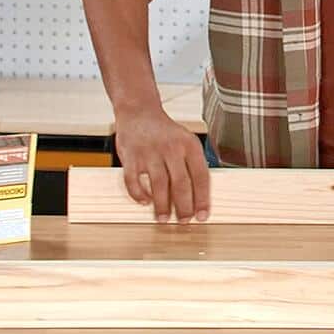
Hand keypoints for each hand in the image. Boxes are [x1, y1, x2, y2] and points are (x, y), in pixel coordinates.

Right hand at [114, 106, 211, 222]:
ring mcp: (150, 152)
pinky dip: (139, 195)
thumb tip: (200, 196)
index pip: (201, 176)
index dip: (203, 199)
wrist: (139, 112)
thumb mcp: (186, 141)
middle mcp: (171, 148)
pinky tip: (145, 202)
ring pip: (159, 185)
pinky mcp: (131, 156)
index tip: (203, 215)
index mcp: (189, 145)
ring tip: (164, 219)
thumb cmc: (165, 132)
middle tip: (184, 221)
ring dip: (162, 206)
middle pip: (181, 184)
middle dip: (184, 207)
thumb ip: (192, 164)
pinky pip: (134, 181)